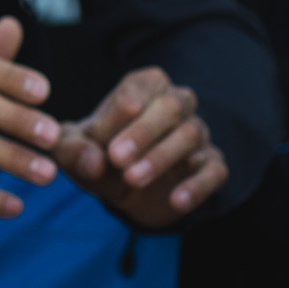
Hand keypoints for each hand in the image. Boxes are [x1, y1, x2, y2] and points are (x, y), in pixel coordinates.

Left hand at [54, 67, 226, 228]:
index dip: (117, 117)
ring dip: (161, 157)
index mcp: (142, 86)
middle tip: (116, 158)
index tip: (101, 144)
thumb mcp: (74, 151)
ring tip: (132, 179)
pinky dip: (197, 185)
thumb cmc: (97, 154)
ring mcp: (198, 132)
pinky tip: (176, 201)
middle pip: (171, 106)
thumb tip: (93, 162)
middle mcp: (176, 102)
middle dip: (143, 131)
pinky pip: (214, 170)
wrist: (122, 188)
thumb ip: (73, 151)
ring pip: (191, 135)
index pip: (136, 90)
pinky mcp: (212, 164)